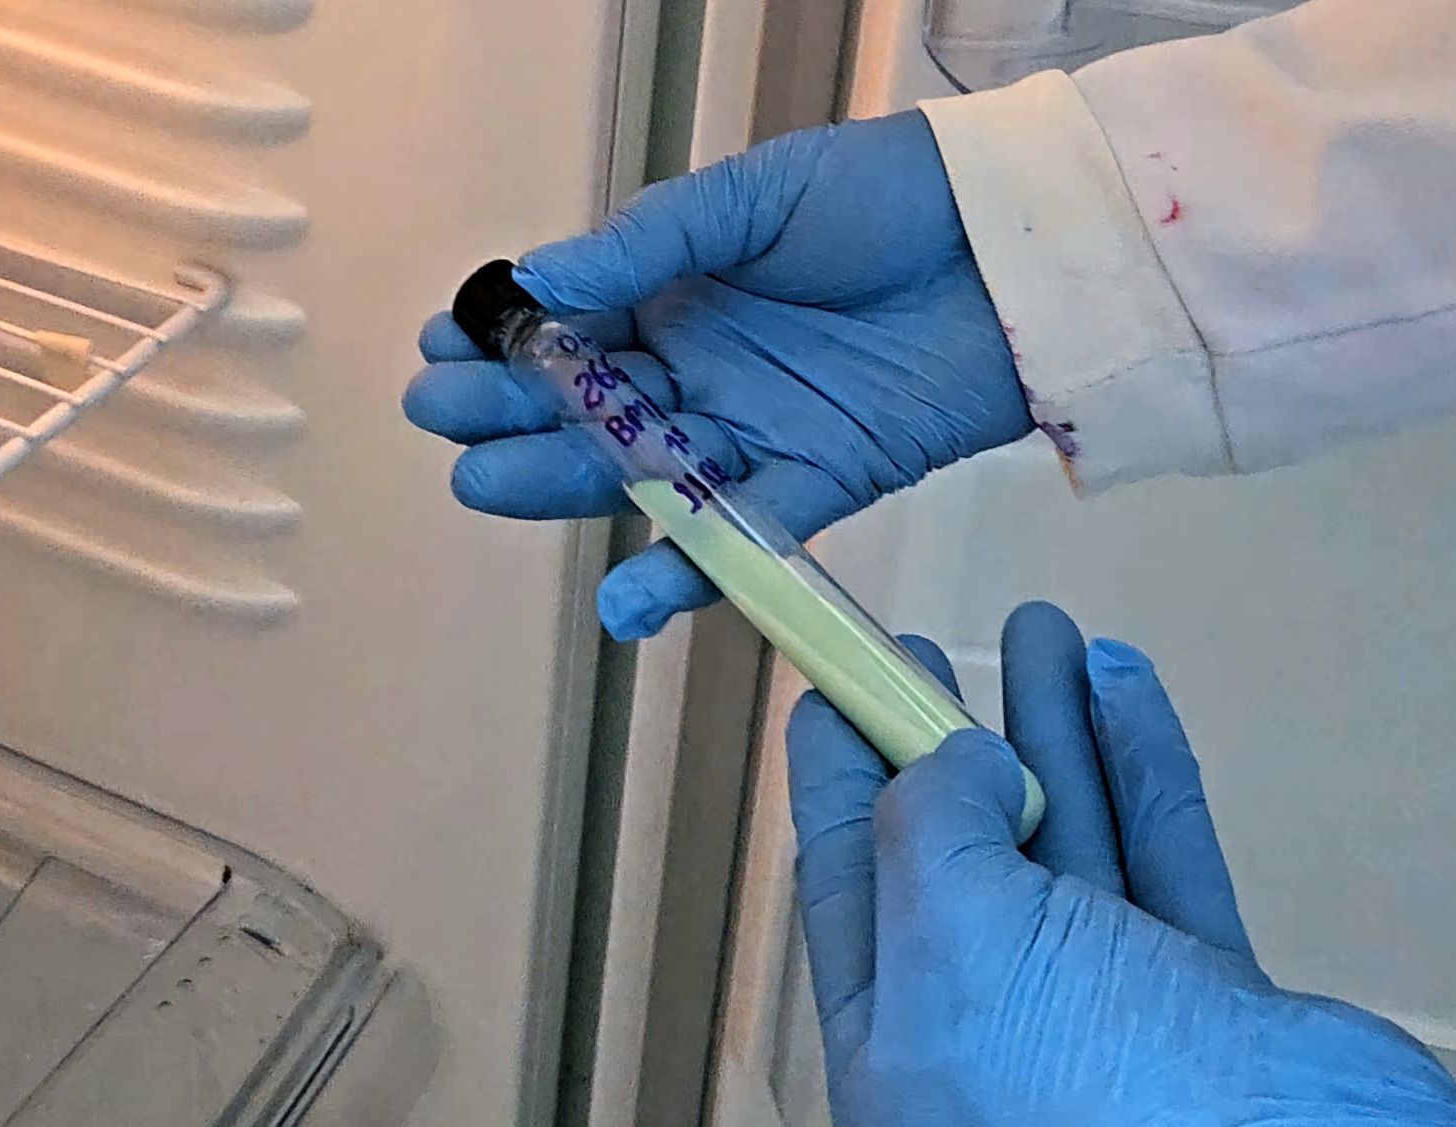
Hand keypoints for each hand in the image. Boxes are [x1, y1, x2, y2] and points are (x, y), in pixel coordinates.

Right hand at [403, 111, 1030, 639]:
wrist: (1012, 248)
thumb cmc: (886, 198)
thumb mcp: (753, 198)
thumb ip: (648, 246)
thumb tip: (539, 282)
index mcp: (679, 292)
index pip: (571, 328)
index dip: (506, 343)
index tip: (443, 347)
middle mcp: (703, 370)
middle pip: (591, 409)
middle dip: (513, 416)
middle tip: (445, 422)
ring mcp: (751, 432)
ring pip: (643, 475)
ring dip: (564, 486)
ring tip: (484, 484)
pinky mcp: (812, 485)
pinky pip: (737, 538)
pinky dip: (682, 574)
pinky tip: (620, 599)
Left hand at [787, 601, 1455, 1126]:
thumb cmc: (1090, 1096)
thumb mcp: (948, 938)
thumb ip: (924, 827)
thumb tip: (954, 762)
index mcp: (894, 1066)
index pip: (845, 893)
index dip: (836, 780)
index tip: (831, 688)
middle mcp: (990, 1050)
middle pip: (957, 862)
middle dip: (948, 743)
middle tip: (924, 651)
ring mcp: (1104, 1029)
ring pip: (1063, 851)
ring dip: (1050, 735)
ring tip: (1042, 632)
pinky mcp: (1201, 1007)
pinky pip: (1156, 867)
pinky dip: (1138, 776)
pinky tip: (1119, 688)